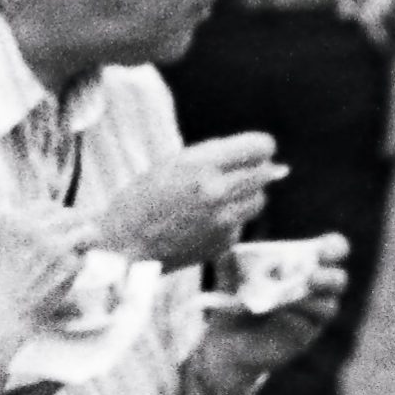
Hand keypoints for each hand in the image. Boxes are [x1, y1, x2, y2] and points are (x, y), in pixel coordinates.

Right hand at [0, 203, 96, 378]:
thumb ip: (23, 231)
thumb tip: (56, 220)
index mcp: (10, 220)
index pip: (47, 206)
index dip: (56, 219)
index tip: (57, 232)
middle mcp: (31, 227)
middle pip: (71, 215)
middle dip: (75, 228)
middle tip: (74, 244)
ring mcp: (52, 244)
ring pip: (86, 231)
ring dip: (84, 244)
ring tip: (74, 258)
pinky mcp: (67, 264)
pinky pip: (83, 259)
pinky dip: (77, 268)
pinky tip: (62, 280)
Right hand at [94, 133, 285, 269]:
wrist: (122, 247)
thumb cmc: (142, 199)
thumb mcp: (172, 164)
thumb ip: (218, 156)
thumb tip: (271, 159)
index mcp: (202, 165)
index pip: (260, 147)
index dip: (258, 148)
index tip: (250, 153)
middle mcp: (217, 192)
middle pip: (264, 174)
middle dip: (252, 172)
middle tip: (229, 177)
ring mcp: (223, 221)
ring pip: (258, 200)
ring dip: (245, 197)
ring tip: (214, 201)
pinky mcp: (223, 242)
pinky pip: (240, 224)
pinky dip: (227, 221)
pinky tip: (199, 224)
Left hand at [197, 233, 348, 381]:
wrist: (226, 342)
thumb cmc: (234, 303)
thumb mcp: (228, 279)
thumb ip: (230, 263)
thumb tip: (232, 252)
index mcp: (303, 266)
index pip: (333, 251)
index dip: (333, 247)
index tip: (319, 249)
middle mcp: (315, 290)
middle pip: (338, 280)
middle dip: (326, 275)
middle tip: (307, 274)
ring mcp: (312, 316)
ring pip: (329, 305)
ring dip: (311, 297)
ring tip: (289, 294)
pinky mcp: (304, 336)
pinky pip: (310, 326)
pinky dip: (298, 315)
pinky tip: (282, 312)